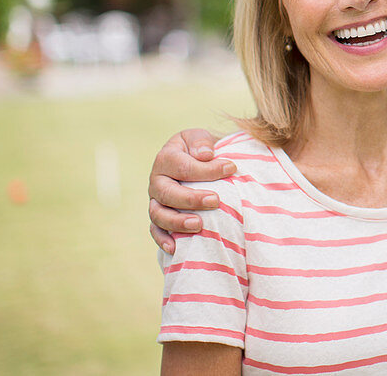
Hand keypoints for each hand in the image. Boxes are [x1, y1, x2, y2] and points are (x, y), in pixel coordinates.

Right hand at [148, 128, 229, 252]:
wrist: (195, 160)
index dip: (206, 170)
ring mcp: (156, 201)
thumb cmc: (200, 149)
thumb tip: (205, 155)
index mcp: (166, 158)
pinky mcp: (158, 217)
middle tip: (215, 200)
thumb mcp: (200, 137)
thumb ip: (201, 143)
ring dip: (177, 222)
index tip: (231, 168)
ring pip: (158, 214)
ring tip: (199, 225)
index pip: (182, 167)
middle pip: (167, 193)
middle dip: (191, 199)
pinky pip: (155, 231)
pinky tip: (176, 248)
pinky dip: (163, 240)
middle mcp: (157, 181)